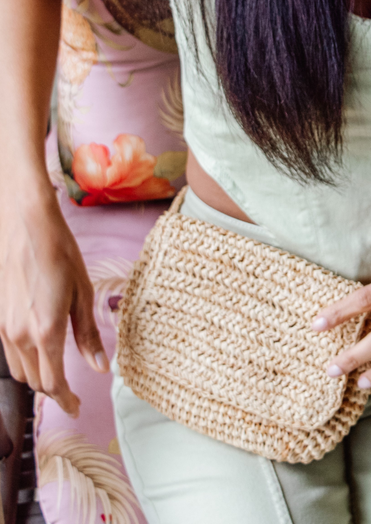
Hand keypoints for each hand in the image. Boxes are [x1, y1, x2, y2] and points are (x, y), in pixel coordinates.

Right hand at [0, 188, 107, 415]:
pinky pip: (10, 352)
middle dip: (54, 391)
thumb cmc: (60, 253)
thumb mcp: (83, 292)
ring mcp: (5, 326)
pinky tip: (41, 351)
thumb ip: (87, 334)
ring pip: (20, 369)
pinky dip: (26, 360)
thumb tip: (99, 367)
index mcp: (47, 330)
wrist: (27, 224)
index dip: (66, 400)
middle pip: (35, 381)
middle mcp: (21, 333)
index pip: (53, 382)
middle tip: (72, 394)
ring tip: (58, 374)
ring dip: (38, 377)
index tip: (77, 408)